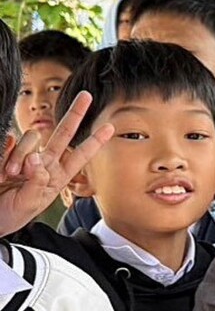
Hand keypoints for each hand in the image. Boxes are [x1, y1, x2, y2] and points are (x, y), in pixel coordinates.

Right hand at [0, 92, 111, 236]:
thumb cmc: (11, 214)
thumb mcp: (30, 204)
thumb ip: (37, 182)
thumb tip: (36, 159)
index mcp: (57, 176)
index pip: (80, 156)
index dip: (94, 142)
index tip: (109, 127)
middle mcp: (44, 162)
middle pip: (63, 133)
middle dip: (75, 114)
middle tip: (86, 96)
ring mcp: (25, 155)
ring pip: (31, 137)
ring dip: (22, 156)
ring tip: (12, 176)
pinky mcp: (5, 151)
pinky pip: (10, 141)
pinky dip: (7, 154)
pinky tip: (3, 169)